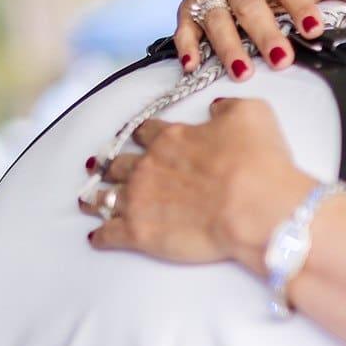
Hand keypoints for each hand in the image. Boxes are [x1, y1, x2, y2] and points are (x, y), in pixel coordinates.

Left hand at [86, 97, 315, 272]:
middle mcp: (148, 166)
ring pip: (105, 196)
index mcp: (171, 138)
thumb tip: (216, 108)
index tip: (138, 137)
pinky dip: (100, 235)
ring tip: (87, 201)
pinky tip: (96, 237)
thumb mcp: (252, 115)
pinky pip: (109, 234)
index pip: (146, 132)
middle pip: (118, 163)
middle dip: (108, 165)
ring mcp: (139, 199)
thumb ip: (228, 108)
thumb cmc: (258, 162)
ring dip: (95, 198)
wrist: (254, 206)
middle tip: (99, 167)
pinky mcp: (139, 233)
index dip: (141, 134)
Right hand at [174, 0, 345, 79]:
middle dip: (265, 34)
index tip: (315, 29)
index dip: (301, 7)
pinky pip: (186, 27)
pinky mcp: (190, 8)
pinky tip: (194, 66)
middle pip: (250, 6)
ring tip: (243, 72)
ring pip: (218, 20)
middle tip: (282, 60)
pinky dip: (188, 46)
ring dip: (228, 46)